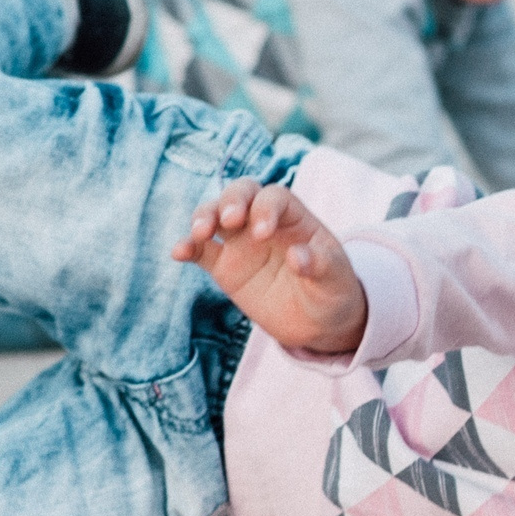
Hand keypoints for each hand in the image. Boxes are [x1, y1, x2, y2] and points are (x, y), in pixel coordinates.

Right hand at [171, 179, 366, 355]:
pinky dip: (187, 247)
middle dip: (231, 200)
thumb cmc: (332, 292)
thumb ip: (320, 265)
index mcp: (294, 217)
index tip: (263, 234)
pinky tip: (178, 252)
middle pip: (241, 193)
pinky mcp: (223, 266)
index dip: (266, 209)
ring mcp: (240, 241)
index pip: (275, 197)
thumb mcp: (336, 280)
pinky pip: (200, 250)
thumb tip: (297, 257)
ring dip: (203, 217)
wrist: (317, 323)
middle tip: (229, 221)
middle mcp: (263, 221)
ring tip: (200, 233)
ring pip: (215, 214)